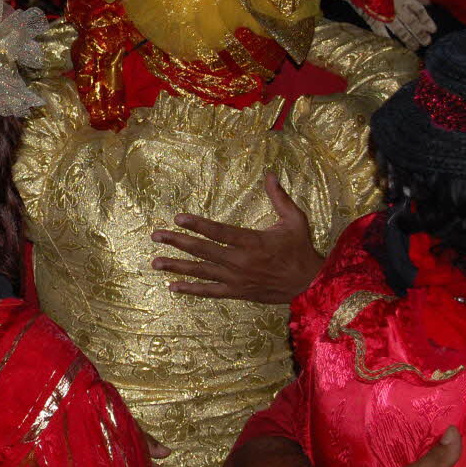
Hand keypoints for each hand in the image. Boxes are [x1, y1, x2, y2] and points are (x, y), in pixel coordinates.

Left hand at [150, 174, 323, 304]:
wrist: (309, 285)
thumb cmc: (300, 249)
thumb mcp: (296, 220)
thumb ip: (280, 198)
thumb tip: (270, 174)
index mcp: (252, 242)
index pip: (219, 232)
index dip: (197, 224)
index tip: (177, 217)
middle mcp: (240, 261)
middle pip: (202, 250)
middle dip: (177, 242)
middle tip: (156, 236)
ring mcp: (236, 279)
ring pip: (201, 271)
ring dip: (176, 266)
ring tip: (155, 262)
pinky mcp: (236, 292)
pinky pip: (209, 291)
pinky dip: (190, 289)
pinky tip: (172, 286)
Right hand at [363, 0, 435, 51]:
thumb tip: (429, 3)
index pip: (419, 11)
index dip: (427, 21)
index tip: (433, 30)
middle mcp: (397, 7)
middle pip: (412, 23)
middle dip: (420, 34)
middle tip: (426, 43)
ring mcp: (385, 15)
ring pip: (400, 30)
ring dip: (408, 39)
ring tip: (415, 48)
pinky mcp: (373, 19)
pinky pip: (381, 31)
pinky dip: (387, 39)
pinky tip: (394, 46)